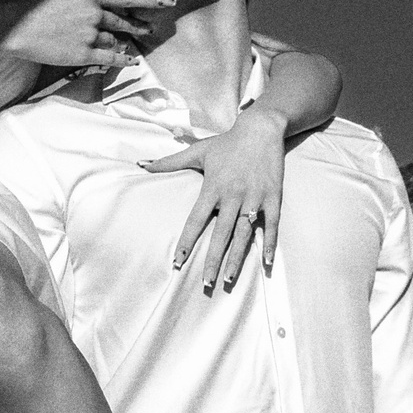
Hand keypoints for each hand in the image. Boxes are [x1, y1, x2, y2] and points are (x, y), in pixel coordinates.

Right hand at [8, 0, 170, 74]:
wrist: (19, 28)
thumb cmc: (41, 10)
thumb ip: (91, 1)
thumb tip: (111, 10)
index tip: (170, 0)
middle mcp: (93, 13)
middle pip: (124, 22)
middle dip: (138, 26)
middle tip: (151, 28)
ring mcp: (89, 34)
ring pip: (115, 39)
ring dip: (120, 42)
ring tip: (127, 44)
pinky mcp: (83, 54)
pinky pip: (111, 57)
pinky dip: (123, 59)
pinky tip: (131, 60)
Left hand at [140, 107, 287, 292]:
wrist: (260, 129)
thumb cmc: (226, 143)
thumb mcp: (197, 151)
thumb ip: (168, 162)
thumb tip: (140, 163)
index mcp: (212, 187)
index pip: (196, 220)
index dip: (187, 242)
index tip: (178, 262)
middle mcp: (232, 195)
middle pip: (220, 233)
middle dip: (213, 259)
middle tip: (207, 283)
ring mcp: (254, 197)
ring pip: (244, 233)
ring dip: (237, 258)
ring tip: (229, 279)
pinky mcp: (273, 197)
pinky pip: (271, 224)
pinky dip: (268, 243)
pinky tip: (266, 263)